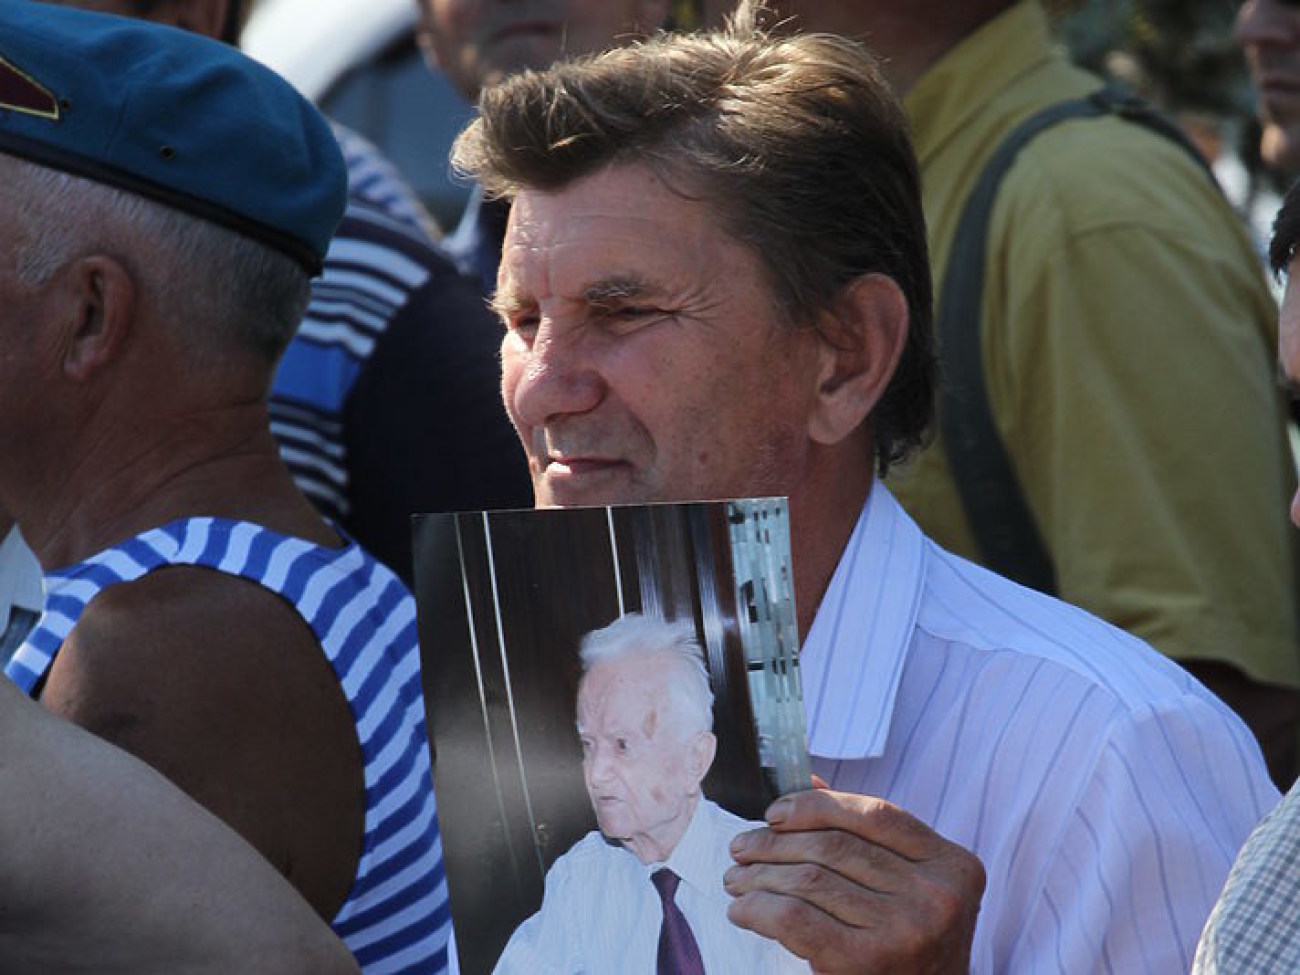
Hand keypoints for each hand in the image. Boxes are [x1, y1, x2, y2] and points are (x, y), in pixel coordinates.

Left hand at [724, 788, 984, 973]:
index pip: (874, 813)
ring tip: (736, 877)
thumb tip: (808, 785)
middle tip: (742, 847)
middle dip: (775, 842)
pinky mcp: (866, 960)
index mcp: (952, 864)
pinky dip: (759, 909)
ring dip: (761, 875)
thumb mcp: (911, 886)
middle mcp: (936, 895)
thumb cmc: (910, 943)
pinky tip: (743, 910)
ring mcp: (905, 929)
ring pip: (810, 879)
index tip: (774, 813)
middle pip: (835, 846)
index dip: (816, 805)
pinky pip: (795, 917)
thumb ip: (868, 835)